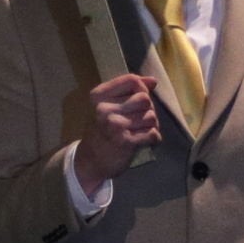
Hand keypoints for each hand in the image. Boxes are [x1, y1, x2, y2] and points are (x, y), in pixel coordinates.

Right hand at [70, 72, 162, 190]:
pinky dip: (154, 139)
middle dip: (147, 109)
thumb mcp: (107, 107)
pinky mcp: (126, 142)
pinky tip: (145, 141)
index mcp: (99, 96)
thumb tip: (153, 81)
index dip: (143, 88)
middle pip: (144, 98)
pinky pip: (153, 133)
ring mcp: (115, 125)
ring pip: (151, 116)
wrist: (89, 162)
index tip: (140, 100)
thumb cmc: (101, 131)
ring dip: (151, 125)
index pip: (131, 80)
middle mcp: (104, 109)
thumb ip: (128, 91)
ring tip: (141, 131)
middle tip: (140, 120)